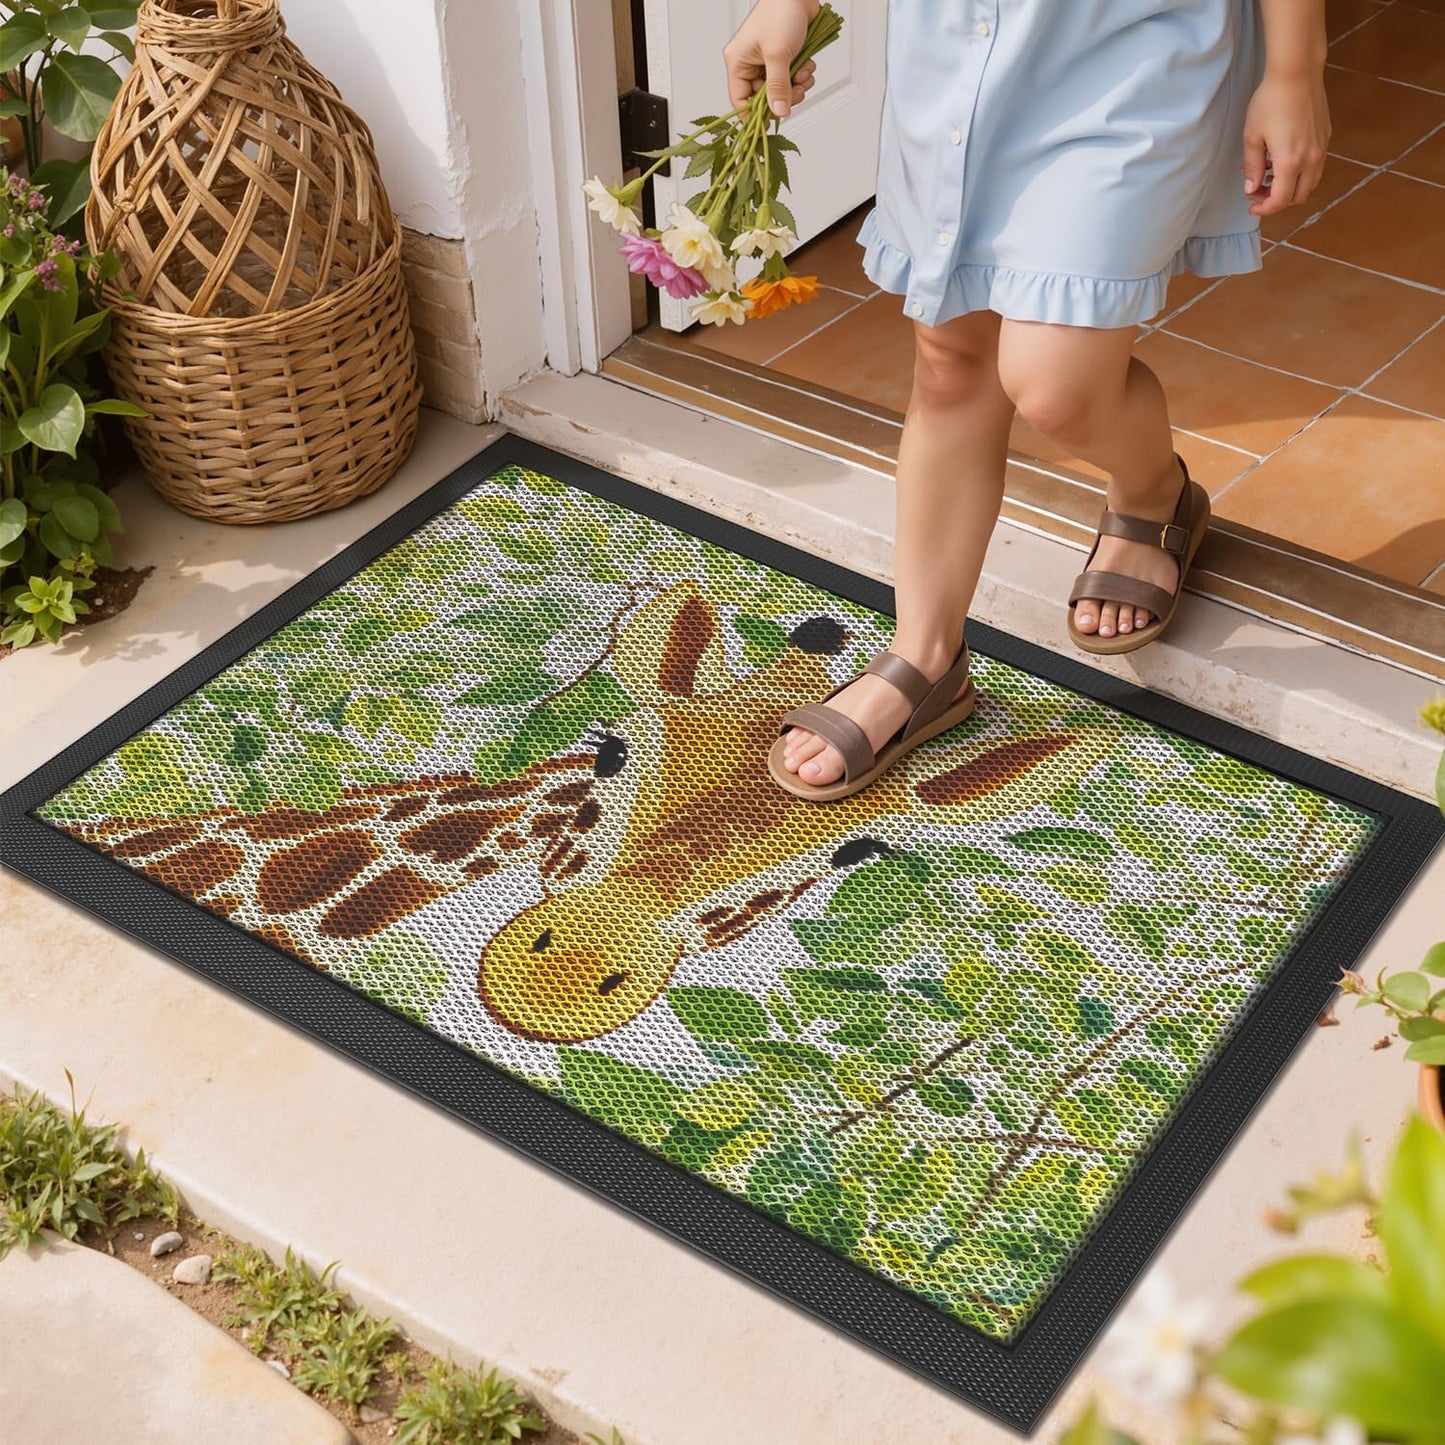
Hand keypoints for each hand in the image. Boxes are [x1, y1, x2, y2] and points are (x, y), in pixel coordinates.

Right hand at [724, 0, 820, 117]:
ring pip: (781, 90)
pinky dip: (802, 75)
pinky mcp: (784, 58)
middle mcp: (751, 64)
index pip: (740, 100)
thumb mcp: (777, 54)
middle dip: (783, 97)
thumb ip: (778, 87)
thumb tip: (779, 112)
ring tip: (803, 72)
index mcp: (739, 62)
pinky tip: (807, 64)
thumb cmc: (780, 12)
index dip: (754, 116)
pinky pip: (792, 79)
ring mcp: (768, 61)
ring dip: (796, 86)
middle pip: (764, 99)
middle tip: (795, 91)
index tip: (770, 123)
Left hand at [1242, 70, 1330, 214]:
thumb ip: (1252, 166)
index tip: (1252, 205)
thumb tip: (1251, 188)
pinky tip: (1284, 161)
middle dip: (1277, 201)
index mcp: (1290, 161)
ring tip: (1270, 177)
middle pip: (1298, 196)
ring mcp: (1321, 147)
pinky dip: (1301, 173)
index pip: (1280, 200)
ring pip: (1310, 183)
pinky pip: (1316, 166)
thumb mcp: (1252, 136)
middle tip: (1258, 192)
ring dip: (1291, 188)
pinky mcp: (1326, 136)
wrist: (1297, 72)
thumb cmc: (1271, 101)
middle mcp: (1310, 158)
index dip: (1264, 208)